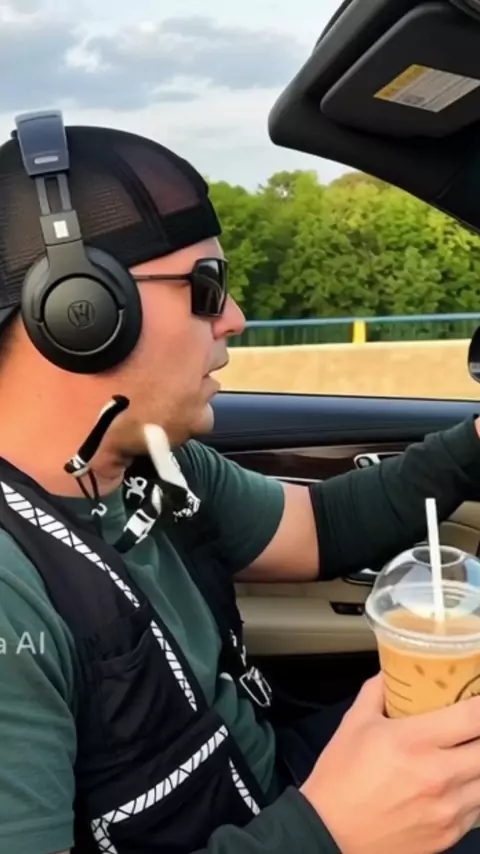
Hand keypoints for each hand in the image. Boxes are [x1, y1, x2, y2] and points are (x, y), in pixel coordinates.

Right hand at [300, 673, 479, 853]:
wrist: (329, 834)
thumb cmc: (339, 778)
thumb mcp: (354, 723)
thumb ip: (377, 692)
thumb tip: (392, 672)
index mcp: (414, 741)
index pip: (474, 717)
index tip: (479, 696)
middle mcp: (438, 776)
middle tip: (471, 726)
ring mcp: (448, 810)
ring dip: (478, 763)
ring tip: (465, 753)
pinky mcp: (449, 835)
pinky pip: (479, 810)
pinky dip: (474, 792)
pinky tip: (458, 782)